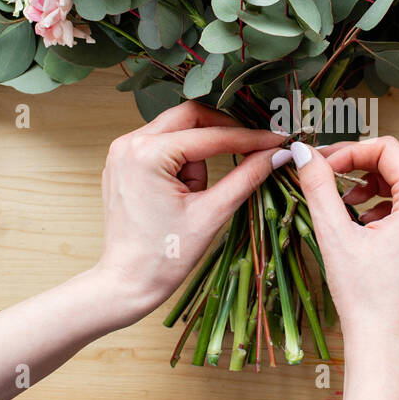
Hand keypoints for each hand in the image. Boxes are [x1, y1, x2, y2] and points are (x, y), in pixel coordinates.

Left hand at [96, 101, 283, 320]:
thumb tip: (277, 154)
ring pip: (177, 130)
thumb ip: (247, 177)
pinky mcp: (122, 163)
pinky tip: (183, 192)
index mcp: (148, 153)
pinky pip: (161, 145)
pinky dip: (180, 160)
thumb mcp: (212, 214)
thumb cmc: (164, 256)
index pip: (212, 135)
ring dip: (198, 153)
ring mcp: (121, 151)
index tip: (276, 141)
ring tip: (195, 195)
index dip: (249, 137)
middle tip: (252, 149)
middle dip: (222, 133)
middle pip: (190, 117)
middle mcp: (129, 143)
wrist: (127, 282)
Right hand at [292, 136, 398, 379]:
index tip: (323, 162)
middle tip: (325, 178)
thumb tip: (306, 155)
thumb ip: (319, 185)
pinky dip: (378, 211)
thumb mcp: (335, 233)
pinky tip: (357, 229)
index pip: (387, 149)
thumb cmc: (369, 300)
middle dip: (356, 169)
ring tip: (341, 208)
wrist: (384, 343)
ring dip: (366, 190)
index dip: (350, 151)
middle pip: (394, 167)